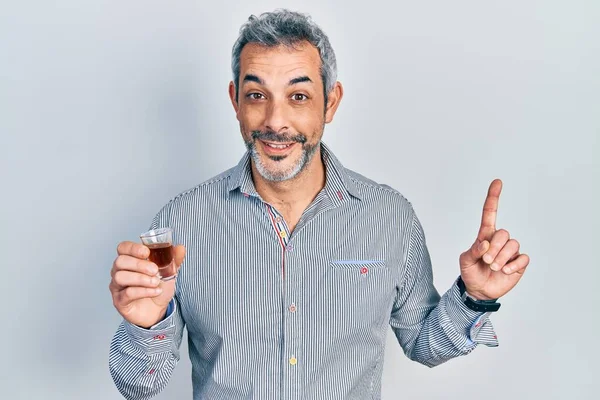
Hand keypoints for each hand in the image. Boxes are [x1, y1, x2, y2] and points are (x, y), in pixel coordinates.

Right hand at [109, 241, 185, 327]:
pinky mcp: (119, 301)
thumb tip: (180, 248)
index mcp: (130, 259)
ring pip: (121, 277)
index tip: (147, 252)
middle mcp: (119, 271)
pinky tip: (155, 291)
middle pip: (120, 261)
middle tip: (155, 270)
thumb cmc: (158, 287)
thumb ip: (174, 258)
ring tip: (156, 282)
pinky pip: (127, 293)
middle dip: (139, 264)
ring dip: (141, 278)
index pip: (123, 247)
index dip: (133, 248)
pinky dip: (144, 291)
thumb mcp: (169, 271)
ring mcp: (117, 286)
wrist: (158, 310)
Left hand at [459, 179, 529, 299]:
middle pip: (504, 233)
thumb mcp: (465, 261)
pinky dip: (513, 265)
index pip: (490, 214)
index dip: (493, 198)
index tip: (497, 182)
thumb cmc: (470, 272)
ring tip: (494, 268)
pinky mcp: (518, 263)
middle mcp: (499, 241)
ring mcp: (510, 252)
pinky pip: (523, 258)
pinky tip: (506, 271)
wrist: (479, 290)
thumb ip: (473, 251)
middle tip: (486, 260)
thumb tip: (485, 244)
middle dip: (495, 248)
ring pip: (513, 245)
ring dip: (502, 258)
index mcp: (485, 236)